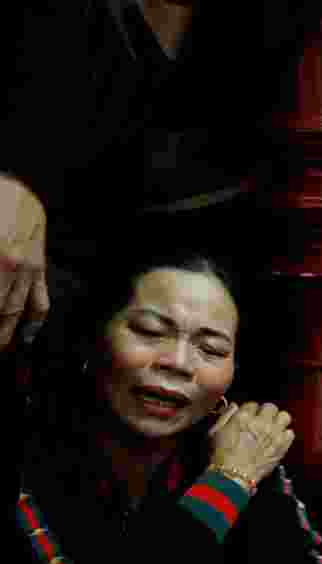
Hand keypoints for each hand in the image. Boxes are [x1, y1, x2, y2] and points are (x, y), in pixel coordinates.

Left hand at [0, 175, 48, 350]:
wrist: (21, 177)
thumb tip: (0, 293)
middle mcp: (12, 268)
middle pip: (1, 313)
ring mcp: (28, 269)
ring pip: (15, 312)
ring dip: (5, 334)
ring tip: (1, 349)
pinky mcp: (38, 265)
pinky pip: (39, 300)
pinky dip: (32, 321)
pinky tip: (25, 335)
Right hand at [208, 402, 294, 485]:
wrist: (232, 478)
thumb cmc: (221, 457)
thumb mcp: (215, 432)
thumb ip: (225, 416)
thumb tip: (234, 406)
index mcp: (243, 418)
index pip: (253, 404)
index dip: (250, 410)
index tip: (249, 417)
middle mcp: (261, 423)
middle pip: (271, 407)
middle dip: (266, 412)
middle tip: (262, 420)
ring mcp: (273, 434)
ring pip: (285, 416)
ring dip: (278, 421)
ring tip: (273, 427)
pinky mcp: (282, 446)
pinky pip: (290, 433)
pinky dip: (285, 435)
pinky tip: (277, 439)